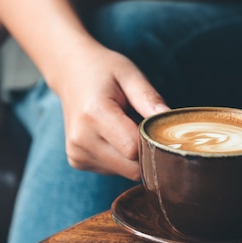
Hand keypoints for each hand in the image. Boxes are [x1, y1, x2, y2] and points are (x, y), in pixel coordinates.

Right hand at [56, 45, 168, 180]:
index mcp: (94, 114)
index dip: (151, 141)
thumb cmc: (104, 71)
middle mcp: (81, 138)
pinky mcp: (77, 161)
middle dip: (145, 152)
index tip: (156, 125)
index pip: (134, 149)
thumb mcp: (130, 75)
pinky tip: (113, 135)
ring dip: (132, 155)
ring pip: (124, 171)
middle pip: (130, 167)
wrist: (70, 73)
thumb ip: (149, 99)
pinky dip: (120, 157)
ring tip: (124, 127)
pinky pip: (112, 170)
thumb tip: (171, 121)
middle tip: (144, 126)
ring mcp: (76, 152)